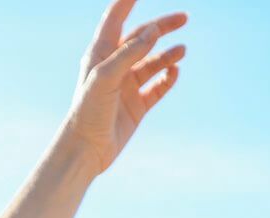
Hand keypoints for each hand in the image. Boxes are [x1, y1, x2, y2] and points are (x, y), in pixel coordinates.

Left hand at [62, 1, 187, 175]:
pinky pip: (157, 88)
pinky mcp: (137, 106)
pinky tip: (175, 73)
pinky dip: (167, 79)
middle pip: (142, 38)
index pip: (115, 18)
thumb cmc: (87, 110)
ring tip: (182, 50)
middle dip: (162, 27)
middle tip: (184, 18)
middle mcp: (114, 67)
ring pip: (152, 63)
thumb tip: (153, 31)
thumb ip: (129, 52)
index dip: (128, 1)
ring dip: (167, 54)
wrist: (85, 149)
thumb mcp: (106, 76)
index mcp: (100, 54)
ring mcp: (126, 87)